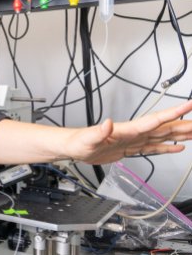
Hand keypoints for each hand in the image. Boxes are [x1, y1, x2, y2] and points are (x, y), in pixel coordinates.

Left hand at [66, 100, 191, 164]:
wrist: (73, 148)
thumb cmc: (78, 142)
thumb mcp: (88, 138)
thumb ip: (99, 131)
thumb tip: (108, 123)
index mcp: (128, 130)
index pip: (154, 120)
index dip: (172, 113)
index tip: (188, 105)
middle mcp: (134, 133)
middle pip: (164, 127)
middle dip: (184, 124)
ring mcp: (133, 140)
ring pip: (162, 136)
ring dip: (180, 134)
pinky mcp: (131, 149)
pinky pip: (154, 147)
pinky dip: (167, 147)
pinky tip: (178, 147)